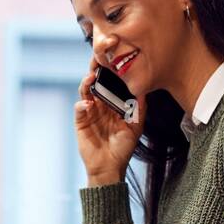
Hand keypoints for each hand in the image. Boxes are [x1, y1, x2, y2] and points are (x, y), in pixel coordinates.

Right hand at [75, 52, 146, 182]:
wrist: (110, 167)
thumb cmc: (123, 148)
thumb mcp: (136, 125)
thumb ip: (139, 107)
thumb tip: (144, 87)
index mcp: (113, 102)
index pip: (110, 81)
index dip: (111, 69)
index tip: (114, 56)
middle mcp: (100, 104)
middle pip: (96, 81)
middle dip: (95, 69)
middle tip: (98, 58)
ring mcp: (89, 112)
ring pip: (85, 91)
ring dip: (86, 83)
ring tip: (90, 78)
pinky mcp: (81, 122)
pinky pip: (79, 110)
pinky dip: (82, 105)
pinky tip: (88, 104)